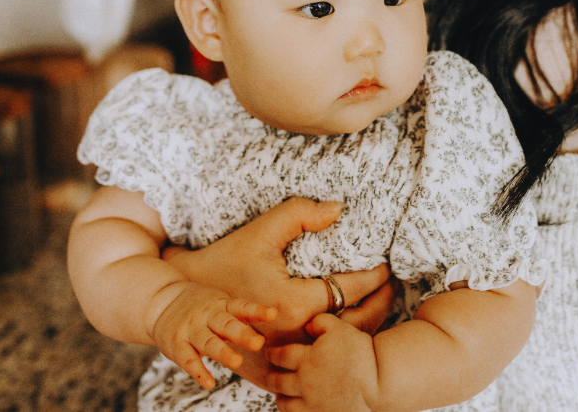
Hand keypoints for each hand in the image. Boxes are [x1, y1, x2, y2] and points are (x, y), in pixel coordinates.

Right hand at [150, 282, 276, 389]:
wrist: (160, 301)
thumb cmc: (200, 307)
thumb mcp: (220, 305)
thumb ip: (241, 318)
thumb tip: (272, 328)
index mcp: (221, 306)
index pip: (241, 307)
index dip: (257, 311)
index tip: (273, 314)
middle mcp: (206, 316)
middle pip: (226, 324)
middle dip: (242, 334)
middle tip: (258, 342)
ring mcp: (190, 329)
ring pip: (208, 342)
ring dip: (222, 352)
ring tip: (236, 362)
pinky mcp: (176, 344)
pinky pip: (188, 359)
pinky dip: (198, 371)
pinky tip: (209, 382)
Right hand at [162, 197, 392, 338]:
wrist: (187, 301)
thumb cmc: (225, 261)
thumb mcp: (261, 231)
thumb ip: (299, 213)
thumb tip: (339, 209)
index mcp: (294, 302)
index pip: (350, 289)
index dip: (374, 276)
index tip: (385, 265)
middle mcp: (295, 334)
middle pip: (356, 325)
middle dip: (380, 303)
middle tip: (390, 286)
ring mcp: (288, 355)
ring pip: (343, 346)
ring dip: (365, 325)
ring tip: (376, 304)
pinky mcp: (280, 368)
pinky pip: (322, 360)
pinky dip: (341, 345)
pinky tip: (349, 327)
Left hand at [263, 314, 378, 411]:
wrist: (381, 381)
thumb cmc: (362, 352)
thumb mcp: (341, 328)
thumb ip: (319, 322)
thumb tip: (307, 326)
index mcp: (307, 359)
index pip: (280, 356)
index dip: (273, 354)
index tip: (270, 353)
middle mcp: (305, 383)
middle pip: (277, 381)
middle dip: (271, 377)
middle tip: (270, 374)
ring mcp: (313, 404)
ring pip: (285, 404)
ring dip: (281, 397)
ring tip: (282, 394)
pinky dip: (294, 411)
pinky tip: (298, 407)